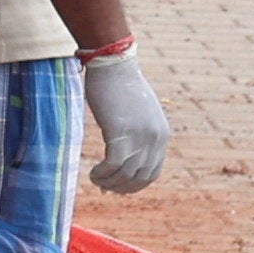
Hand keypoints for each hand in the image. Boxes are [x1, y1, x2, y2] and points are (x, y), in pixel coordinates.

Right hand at [82, 49, 169, 192]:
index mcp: (162, 134)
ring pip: (126, 174)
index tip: (116, 186)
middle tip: (104, 187)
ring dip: (109, 182)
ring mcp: (139, 136)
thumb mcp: (136, 113)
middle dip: (121, 187)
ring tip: (95, 179)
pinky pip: (113, 165)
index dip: (134, 184)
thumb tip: (122, 156)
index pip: (153, 172)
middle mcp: (155, 138)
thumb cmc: (119, 86)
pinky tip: (92, 173)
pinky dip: (102, 174)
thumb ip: (135, 134)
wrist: (113, 65)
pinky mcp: (121, 133)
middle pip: (140, 177)